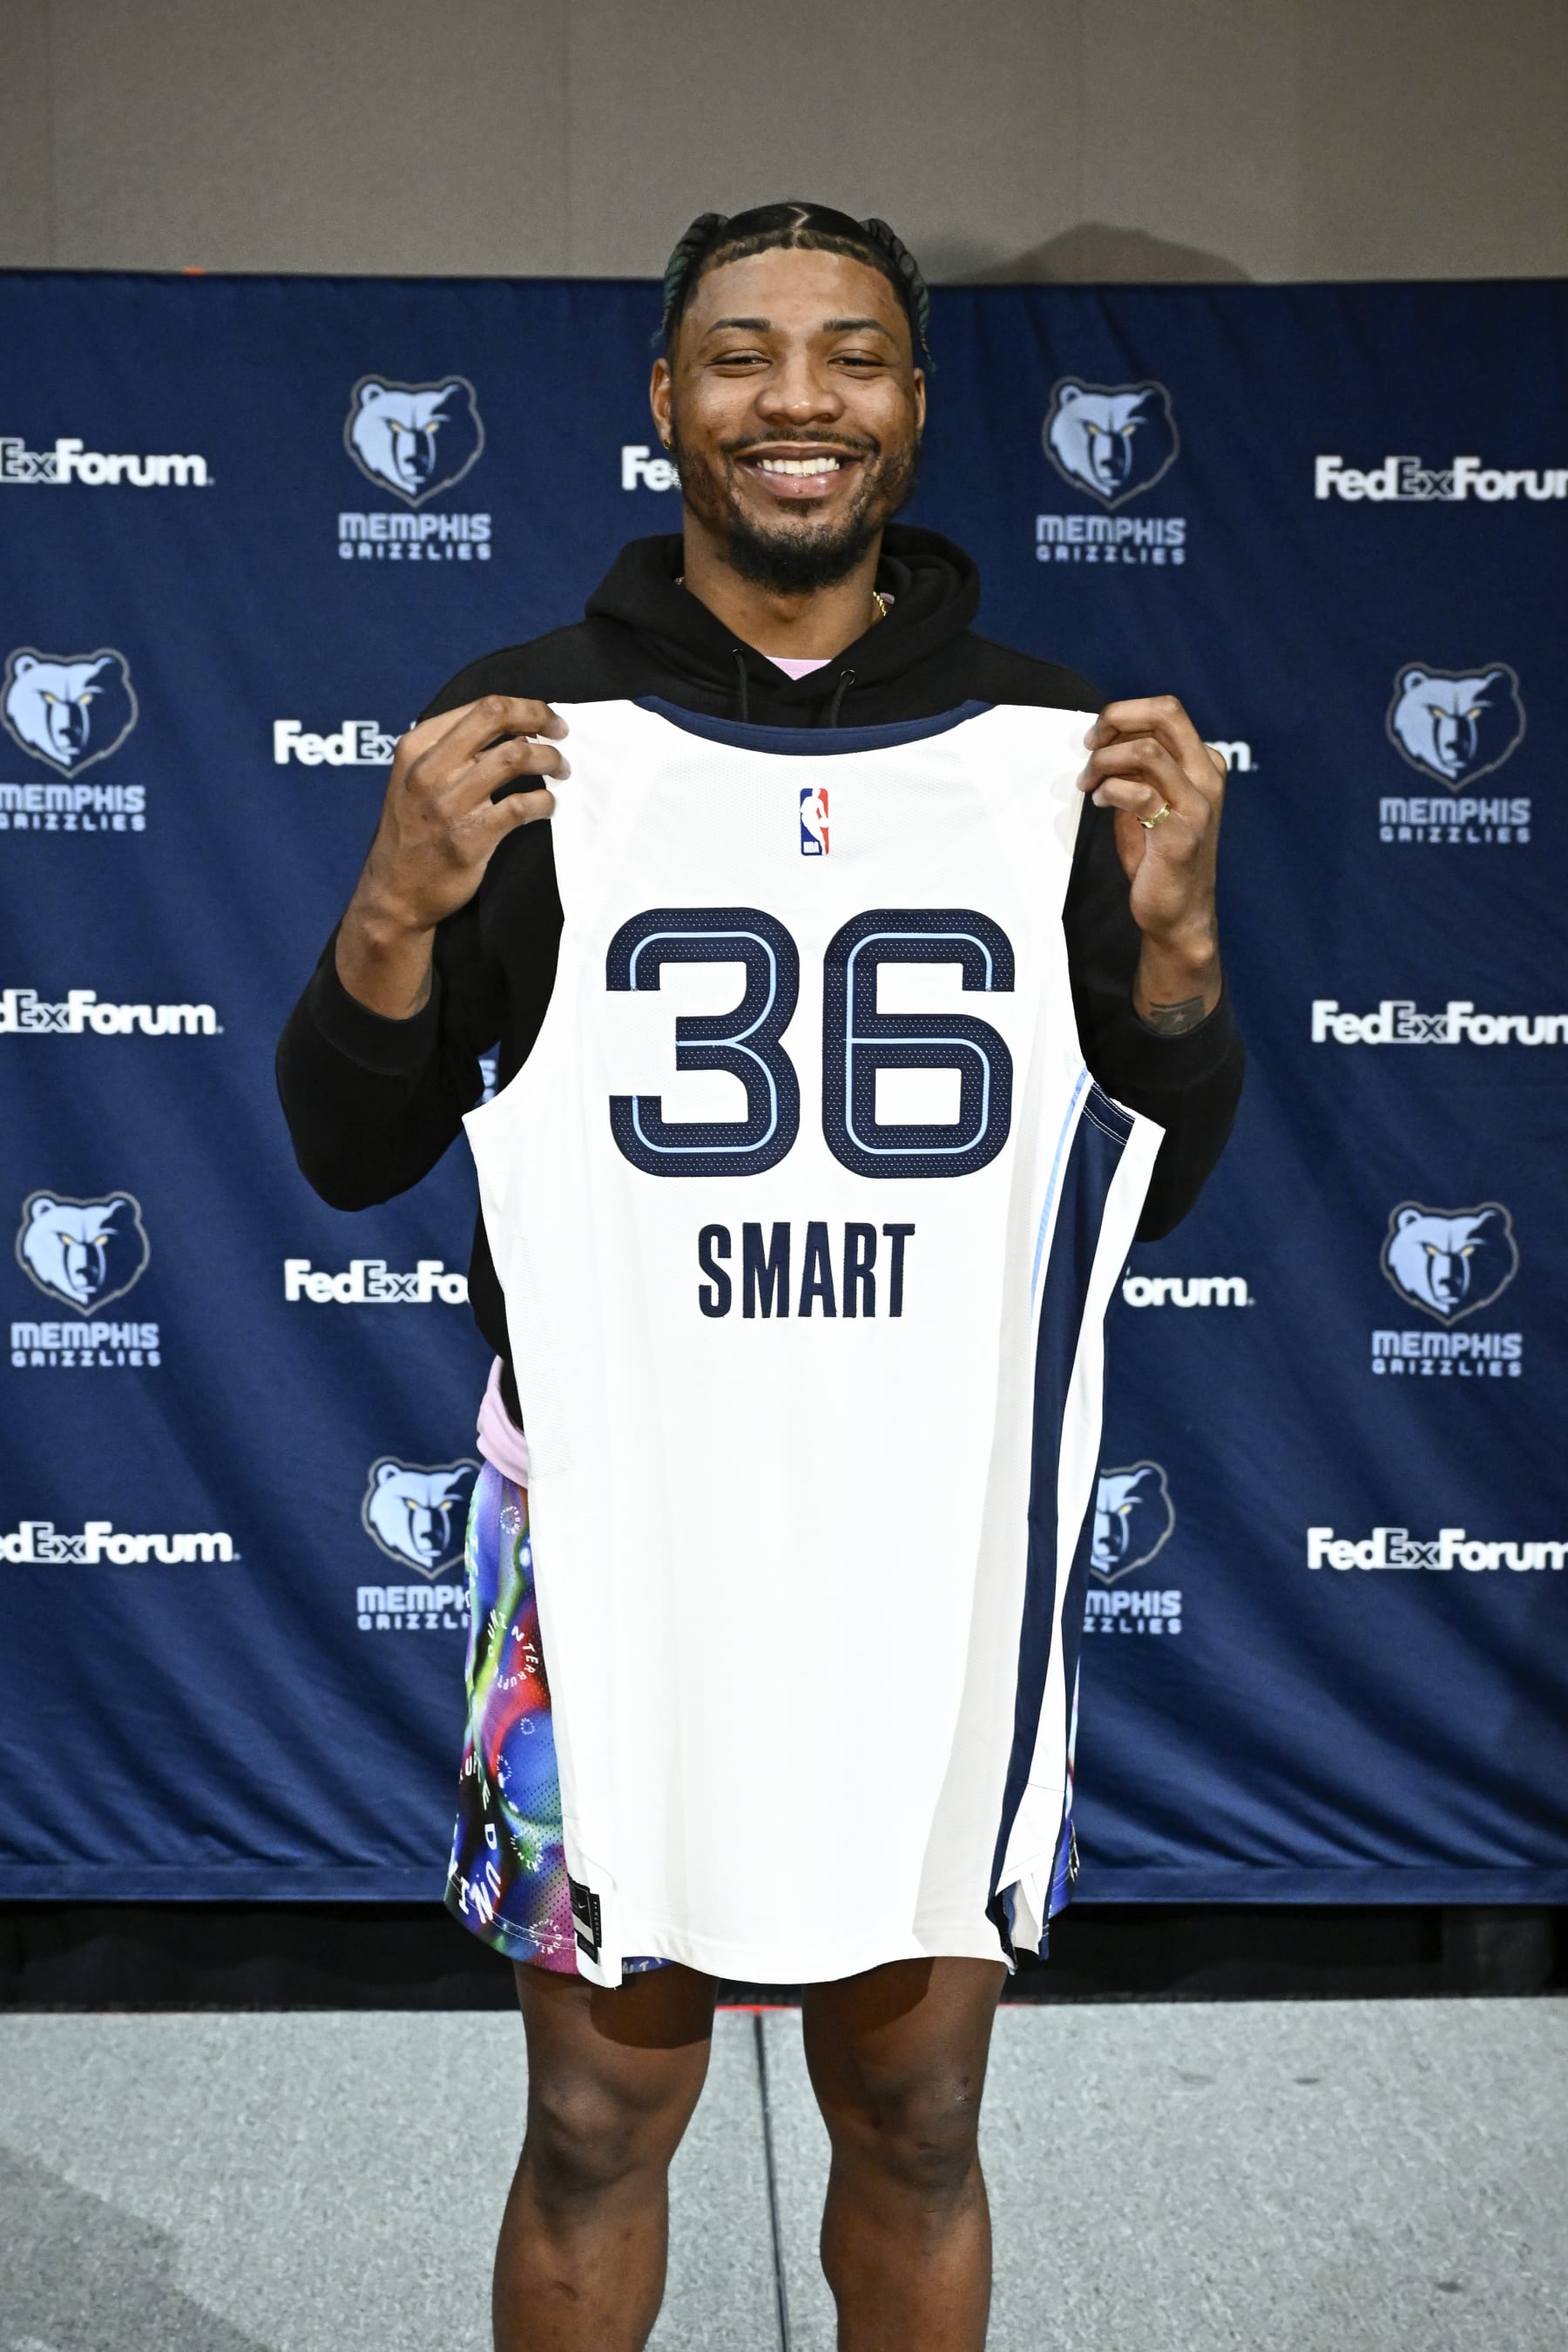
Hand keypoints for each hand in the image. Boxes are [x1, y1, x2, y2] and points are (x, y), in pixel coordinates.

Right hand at [336, 696, 567, 1016]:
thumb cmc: (413, 832)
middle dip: (539, 717)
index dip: (525, 708)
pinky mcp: (469, 838)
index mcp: (416, 747)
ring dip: (550, 760)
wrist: (394, 894)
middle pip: (496, 717)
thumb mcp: (416, 779)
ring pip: (514, 757)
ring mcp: (448, 804)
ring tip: (562, 770)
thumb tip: (517, 729)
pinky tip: (548, 806)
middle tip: (561, 732)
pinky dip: (545, 801)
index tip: (546, 720)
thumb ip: (454, 751)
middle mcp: (429, 770)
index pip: (482, 706)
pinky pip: (522, 806)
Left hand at [1079, 695, 1226, 1031]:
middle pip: (1166, 713)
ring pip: (1146, 750)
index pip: (1165, 711)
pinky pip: (1138, 793)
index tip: (1097, 738)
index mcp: (1203, 762)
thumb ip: (1135, 767)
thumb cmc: (1158, 856)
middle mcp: (1207, 776)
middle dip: (1117, 719)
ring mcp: (1198, 803)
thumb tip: (1104, 736)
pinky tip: (1099, 803)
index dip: (1123, 715)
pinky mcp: (1181, 833)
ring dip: (1105, 761)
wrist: (1177, 912)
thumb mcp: (1148, 799)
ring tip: (1088, 783)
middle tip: (1090, 745)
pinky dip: (1109, 791)